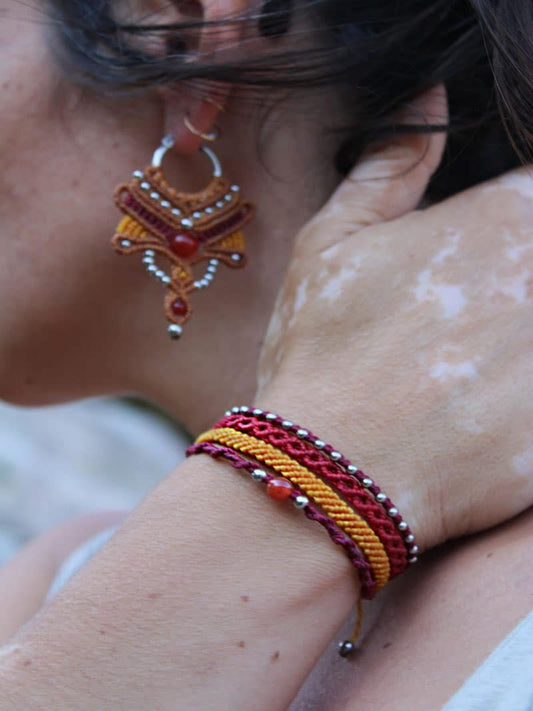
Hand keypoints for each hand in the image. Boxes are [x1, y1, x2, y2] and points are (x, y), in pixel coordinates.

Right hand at [257, 87, 532, 551]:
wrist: (332, 471)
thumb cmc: (323, 353)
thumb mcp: (333, 242)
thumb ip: (390, 165)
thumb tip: (427, 96)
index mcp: (503, 219)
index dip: (506, 230)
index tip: (475, 267)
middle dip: (513, 284)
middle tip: (463, 329)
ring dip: (518, 340)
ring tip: (471, 367)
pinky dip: (523, 399)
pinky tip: (486, 408)